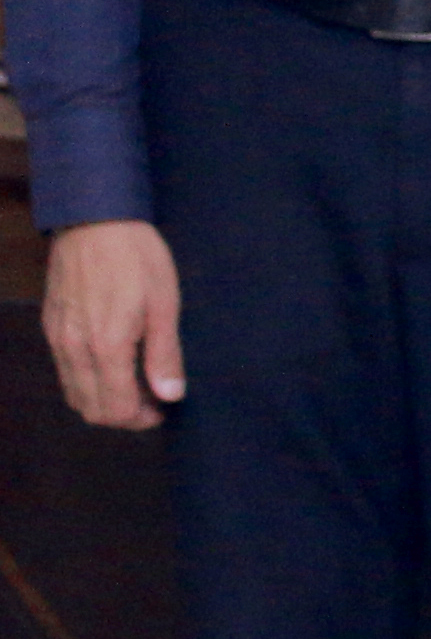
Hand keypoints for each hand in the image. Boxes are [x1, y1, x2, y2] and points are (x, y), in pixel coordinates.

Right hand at [42, 222, 182, 431]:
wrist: (94, 220)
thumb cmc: (137, 258)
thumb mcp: (165, 303)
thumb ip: (164, 353)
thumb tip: (171, 395)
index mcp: (106, 347)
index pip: (116, 409)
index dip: (141, 419)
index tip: (163, 409)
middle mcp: (74, 350)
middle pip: (91, 409)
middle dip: (123, 415)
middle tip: (152, 401)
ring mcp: (57, 339)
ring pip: (74, 393)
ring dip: (102, 401)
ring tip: (134, 385)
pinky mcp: (50, 326)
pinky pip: (64, 371)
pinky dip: (86, 381)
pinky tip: (111, 365)